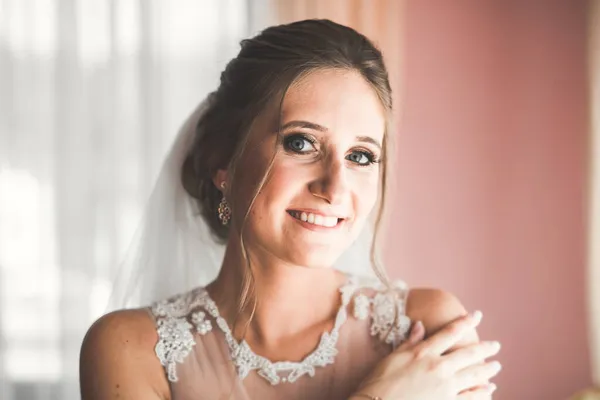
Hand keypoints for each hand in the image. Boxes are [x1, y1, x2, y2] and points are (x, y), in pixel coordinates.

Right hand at [351, 312, 500, 399]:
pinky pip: (470, 397)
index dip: (465, 322)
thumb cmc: (380, 382)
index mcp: (423, 353)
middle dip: (484, 348)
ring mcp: (445, 387)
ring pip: (473, 375)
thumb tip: (419, 325)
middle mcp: (438, 367)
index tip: (477, 315)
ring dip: (487, 369)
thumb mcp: (393, 357)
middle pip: (468, 354)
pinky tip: (489, 388)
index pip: (449, 333)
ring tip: (496, 366)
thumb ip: (410, 342)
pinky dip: (482, 392)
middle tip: (496, 345)